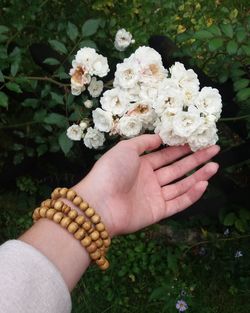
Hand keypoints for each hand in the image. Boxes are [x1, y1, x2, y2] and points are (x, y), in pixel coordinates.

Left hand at [74, 134, 219, 236]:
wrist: (100, 203)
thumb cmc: (111, 171)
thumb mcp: (126, 148)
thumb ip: (144, 142)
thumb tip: (159, 138)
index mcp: (141, 164)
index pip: (166, 155)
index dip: (182, 149)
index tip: (198, 141)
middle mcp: (149, 179)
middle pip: (177, 169)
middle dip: (195, 159)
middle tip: (214, 150)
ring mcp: (154, 196)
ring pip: (181, 185)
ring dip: (198, 175)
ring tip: (215, 165)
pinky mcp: (157, 212)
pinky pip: (178, 202)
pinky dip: (191, 195)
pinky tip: (204, 184)